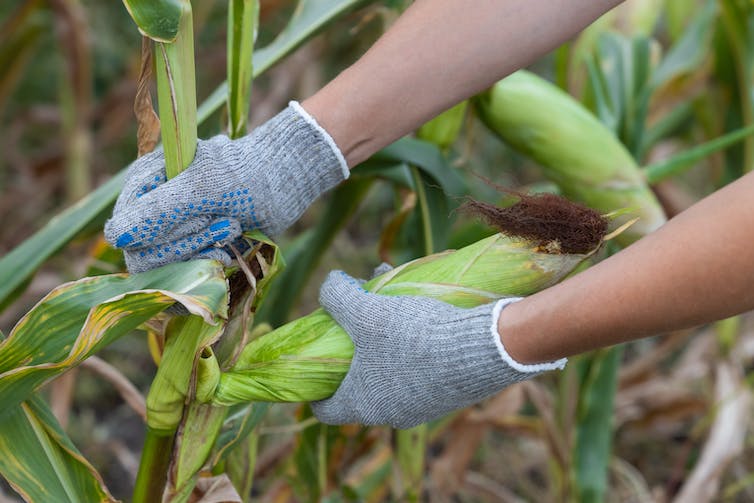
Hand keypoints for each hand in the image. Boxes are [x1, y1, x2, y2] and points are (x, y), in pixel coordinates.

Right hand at [104, 102, 348, 272]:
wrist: (284, 182)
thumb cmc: (246, 175)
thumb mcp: (203, 188)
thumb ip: (159, 211)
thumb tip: (114, 237)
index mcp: (144, 183)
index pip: (126, 229)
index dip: (161, 233)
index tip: (200, 216)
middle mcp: (151, 210)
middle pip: (143, 255)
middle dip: (189, 243)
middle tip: (224, 221)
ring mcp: (171, 234)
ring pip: (165, 271)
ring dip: (202, 252)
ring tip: (232, 228)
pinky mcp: (192, 253)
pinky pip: (183, 281)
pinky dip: (207, 270)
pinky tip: (226, 252)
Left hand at [311, 271, 566, 428]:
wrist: (484, 349)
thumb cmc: (414, 336)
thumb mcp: (367, 311)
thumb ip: (337, 296)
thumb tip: (328, 285)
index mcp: (362, 405)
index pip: (325, 409)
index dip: (314, 389)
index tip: (315, 366)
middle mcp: (389, 414)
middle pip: (359, 386)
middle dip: (353, 352)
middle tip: (355, 322)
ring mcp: (420, 408)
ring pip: (390, 375)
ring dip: (384, 345)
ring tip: (390, 305)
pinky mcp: (446, 396)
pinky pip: (418, 373)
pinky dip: (411, 349)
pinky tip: (420, 315)